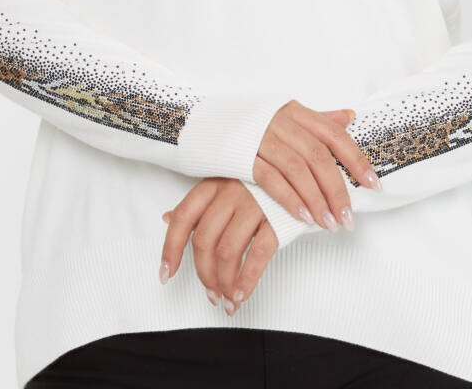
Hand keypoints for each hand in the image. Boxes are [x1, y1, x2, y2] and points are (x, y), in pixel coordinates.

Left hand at [159, 177, 277, 315]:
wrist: (305, 174)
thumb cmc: (263, 182)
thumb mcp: (227, 184)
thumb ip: (200, 204)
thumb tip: (168, 218)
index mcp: (214, 183)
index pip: (183, 218)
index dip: (171, 249)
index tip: (166, 273)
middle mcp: (230, 190)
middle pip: (204, 241)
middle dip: (204, 274)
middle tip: (210, 293)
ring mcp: (254, 202)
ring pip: (228, 251)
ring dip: (225, 283)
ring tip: (227, 299)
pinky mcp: (278, 217)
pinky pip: (258, 255)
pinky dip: (247, 281)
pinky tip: (242, 294)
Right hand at [252, 102, 382, 232]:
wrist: (201, 122)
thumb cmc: (248, 122)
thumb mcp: (284, 114)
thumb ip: (318, 119)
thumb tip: (350, 116)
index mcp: (295, 111)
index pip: (334, 135)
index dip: (356, 160)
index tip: (373, 185)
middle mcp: (281, 121)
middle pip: (318, 157)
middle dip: (338, 190)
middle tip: (348, 218)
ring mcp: (260, 137)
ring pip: (297, 170)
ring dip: (316, 200)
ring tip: (329, 224)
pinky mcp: (241, 154)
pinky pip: (271, 179)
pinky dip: (289, 199)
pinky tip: (302, 218)